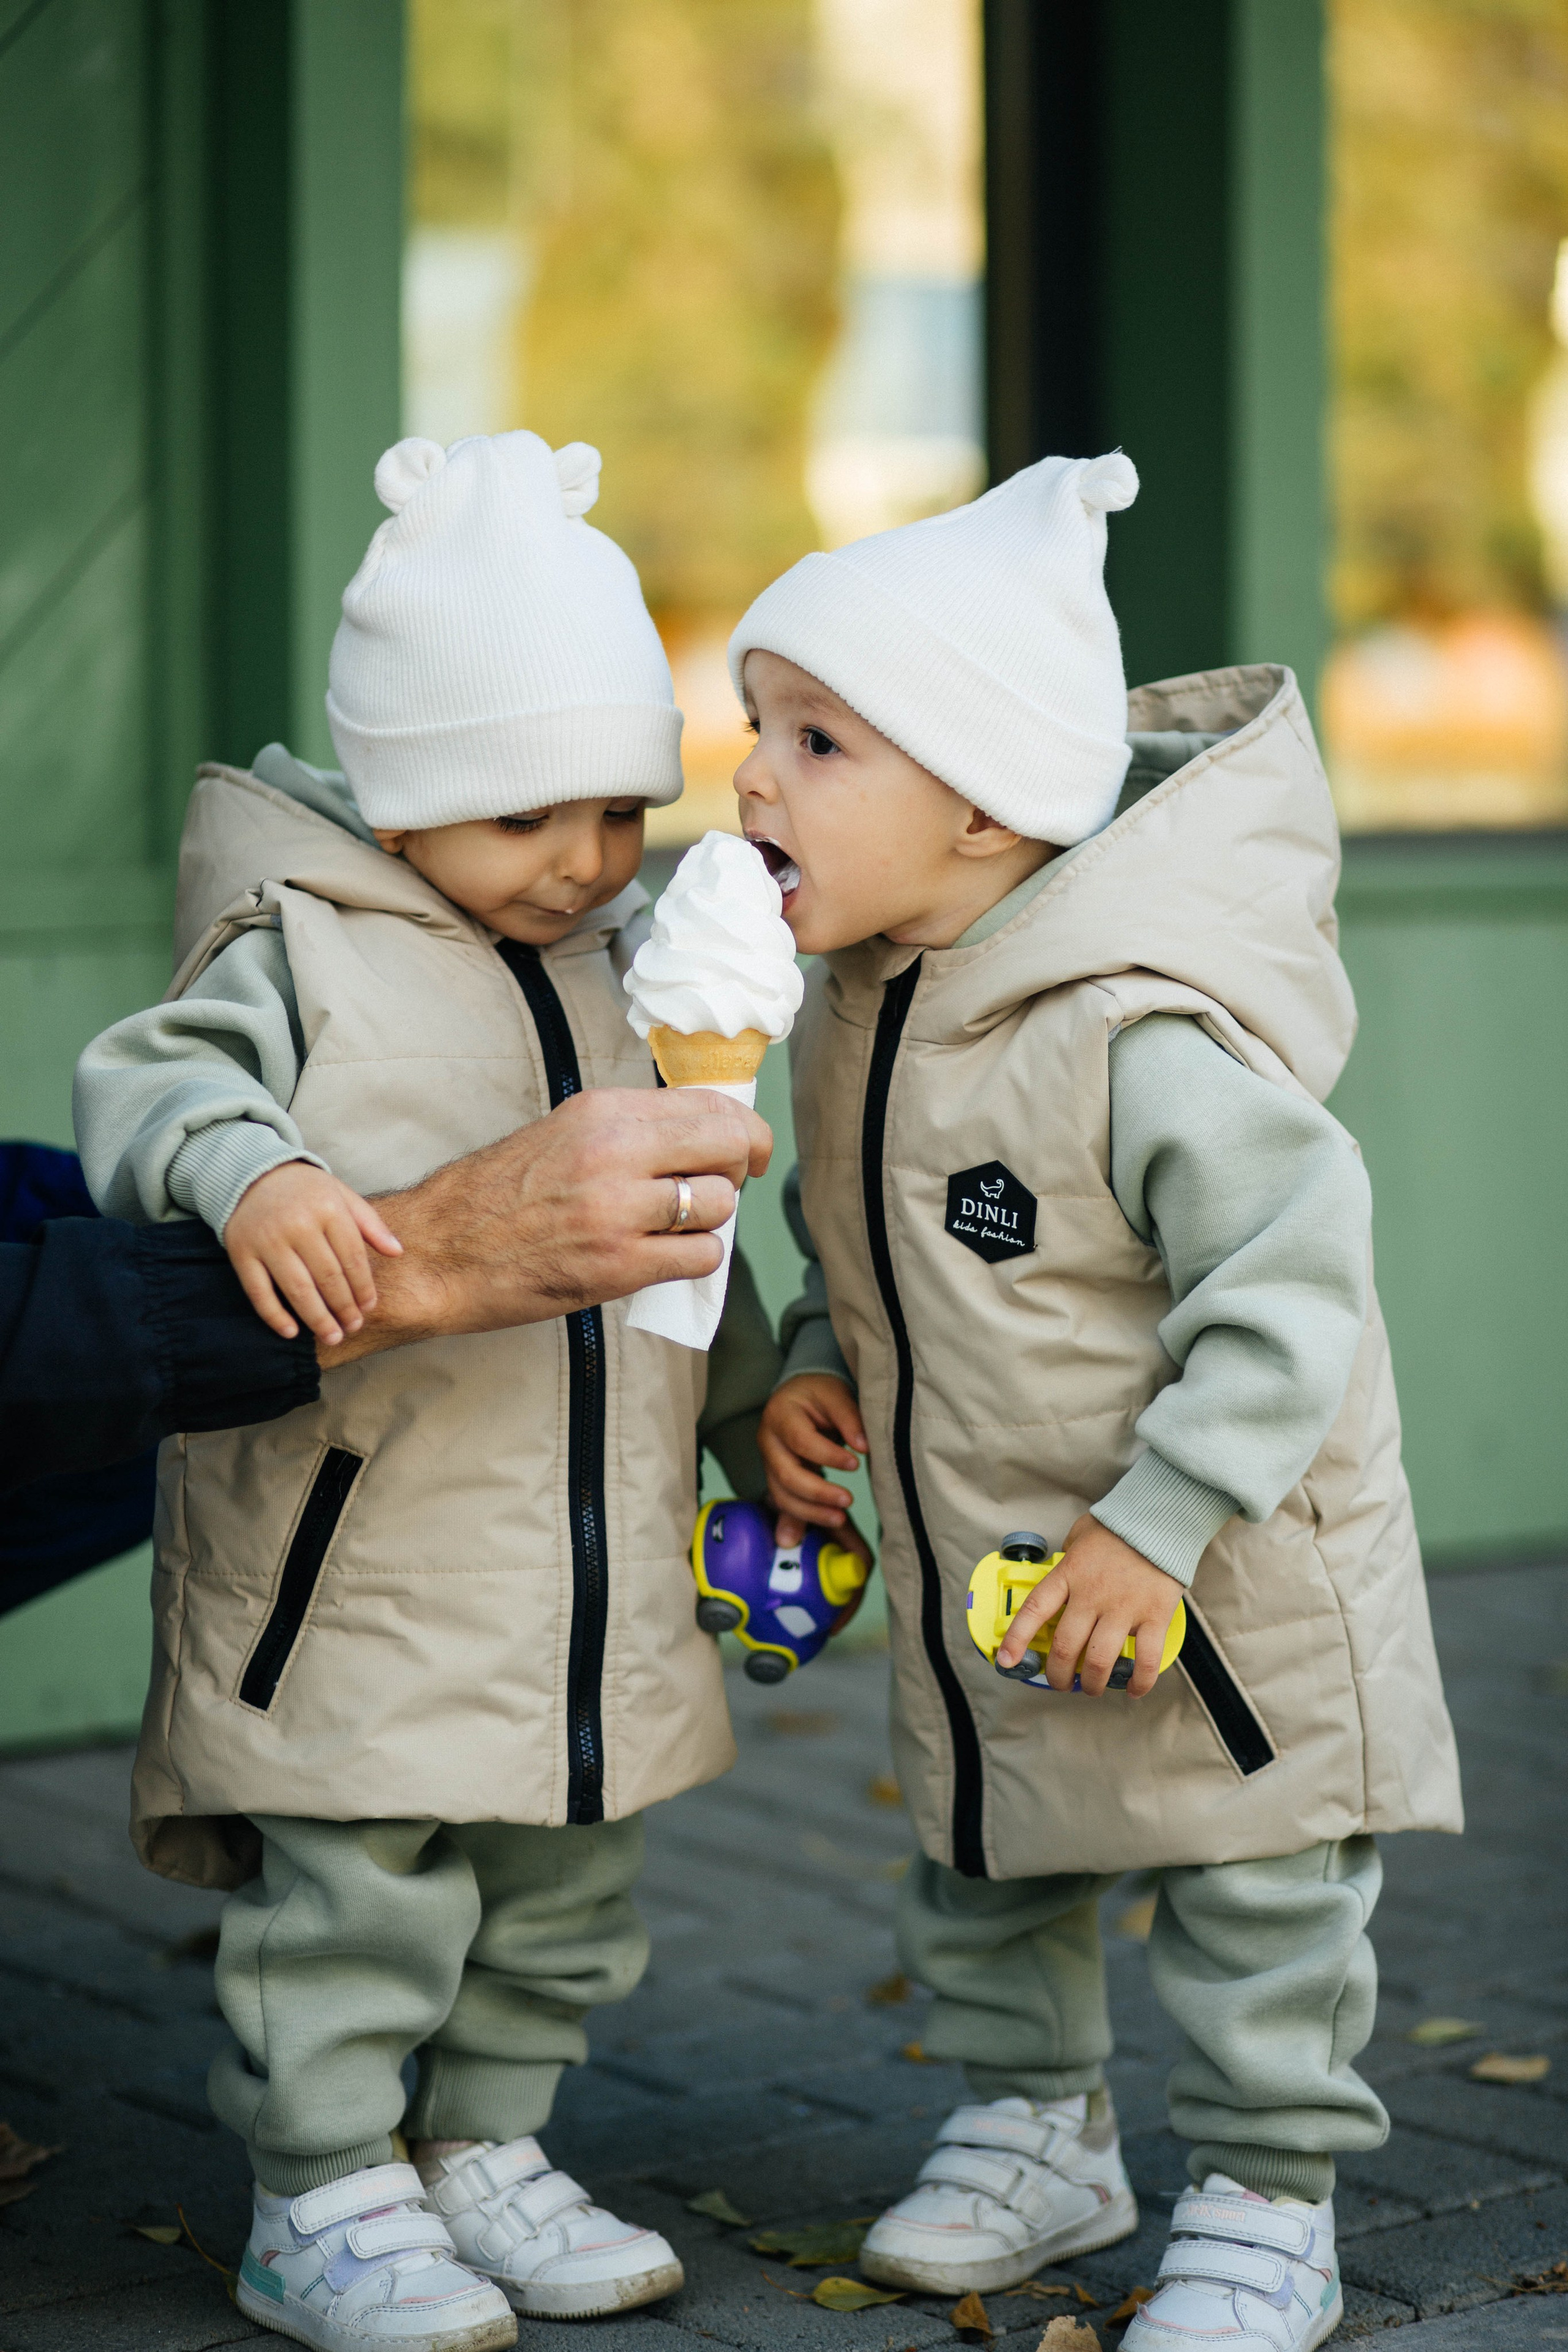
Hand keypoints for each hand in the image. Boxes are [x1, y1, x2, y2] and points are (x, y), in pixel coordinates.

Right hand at [226, 1162, 402, 1346]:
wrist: (251, 1173)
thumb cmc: (305, 1190)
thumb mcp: (342, 1195)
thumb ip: (371, 1224)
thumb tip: (398, 1252)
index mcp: (328, 1209)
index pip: (353, 1259)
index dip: (363, 1288)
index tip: (369, 1308)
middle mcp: (298, 1225)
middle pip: (328, 1278)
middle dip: (344, 1308)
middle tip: (354, 1328)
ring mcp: (268, 1240)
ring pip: (297, 1289)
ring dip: (317, 1319)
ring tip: (333, 1337)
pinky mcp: (242, 1252)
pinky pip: (259, 1291)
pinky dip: (274, 1316)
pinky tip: (292, 1332)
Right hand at [317, 1086, 771, 1365]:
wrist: (440, 1253)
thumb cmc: (495, 1198)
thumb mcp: (561, 1134)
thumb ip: (628, 1130)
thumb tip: (698, 1137)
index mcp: (602, 1112)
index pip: (709, 1104)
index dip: (744, 1129)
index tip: (746, 1150)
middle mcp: (615, 1151)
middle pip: (728, 1145)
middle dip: (740, 1167)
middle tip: (726, 1186)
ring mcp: (619, 1210)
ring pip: (720, 1205)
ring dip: (711, 1219)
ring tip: (678, 1226)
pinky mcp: (620, 1265)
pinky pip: (701, 1256)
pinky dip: (695, 1258)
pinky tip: (666, 1255)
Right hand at [760, 1372, 866, 1536]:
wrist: (798, 1396)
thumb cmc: (819, 1394)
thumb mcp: (836, 1395)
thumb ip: (850, 1418)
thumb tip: (863, 1447)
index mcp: (781, 1414)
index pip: (801, 1441)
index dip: (828, 1456)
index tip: (856, 1464)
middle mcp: (768, 1440)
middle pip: (786, 1474)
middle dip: (817, 1493)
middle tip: (848, 1500)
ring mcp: (769, 1461)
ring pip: (782, 1495)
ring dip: (811, 1512)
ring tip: (841, 1518)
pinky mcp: (776, 1477)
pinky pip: (786, 1502)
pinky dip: (804, 1517)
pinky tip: (826, 1523)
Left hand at [995, 1513, 1182, 1697]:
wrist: (1161, 1520)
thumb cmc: (1119, 1527)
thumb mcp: (1080, 1535)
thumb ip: (1067, 1556)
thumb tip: (1059, 1569)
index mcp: (1069, 1574)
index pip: (1035, 1611)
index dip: (1017, 1640)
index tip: (1007, 1661)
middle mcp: (1092, 1595)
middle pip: (1065, 1648)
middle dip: (1059, 1675)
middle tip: (1061, 1682)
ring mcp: (1124, 1607)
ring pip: (1099, 1661)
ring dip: (1092, 1683)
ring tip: (1091, 1687)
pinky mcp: (1155, 1616)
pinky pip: (1145, 1660)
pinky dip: (1139, 1682)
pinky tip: (1133, 1689)